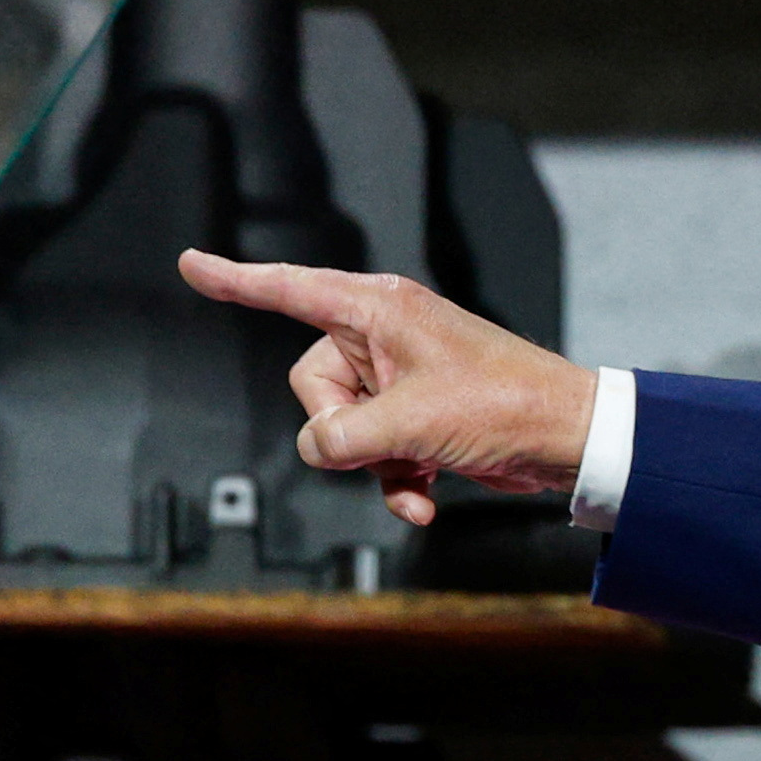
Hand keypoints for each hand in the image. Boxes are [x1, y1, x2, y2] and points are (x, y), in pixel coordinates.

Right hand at [176, 250, 598, 526]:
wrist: (568, 441)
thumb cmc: (508, 406)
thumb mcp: (409, 424)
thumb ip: (341, 436)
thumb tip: (317, 447)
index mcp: (380, 309)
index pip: (289, 289)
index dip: (236, 280)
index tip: (192, 264)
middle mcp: (386, 335)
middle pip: (314, 383)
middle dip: (344, 427)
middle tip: (392, 440)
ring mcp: (401, 376)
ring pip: (344, 426)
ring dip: (374, 462)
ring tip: (418, 470)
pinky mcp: (417, 414)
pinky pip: (374, 449)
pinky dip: (394, 478)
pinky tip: (423, 496)